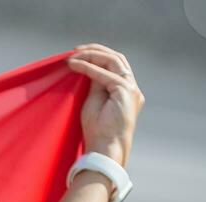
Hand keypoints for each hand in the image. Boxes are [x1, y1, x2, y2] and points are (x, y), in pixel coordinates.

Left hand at [66, 43, 144, 167]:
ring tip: (74, 55)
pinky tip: (75, 65)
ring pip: (114, 61)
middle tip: (75, 50)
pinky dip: (89, 68)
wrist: (106, 148)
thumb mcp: (93, 102)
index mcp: (125, 90)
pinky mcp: (126, 92)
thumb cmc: (97, 131)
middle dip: (96, 51)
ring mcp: (131, 89)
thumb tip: (89, 68)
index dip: (97, 56)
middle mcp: (132, 87)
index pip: (114, 65)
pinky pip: (105, 74)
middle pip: (117, 58)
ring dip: (92, 55)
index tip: (77, 55)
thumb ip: (95, 85)